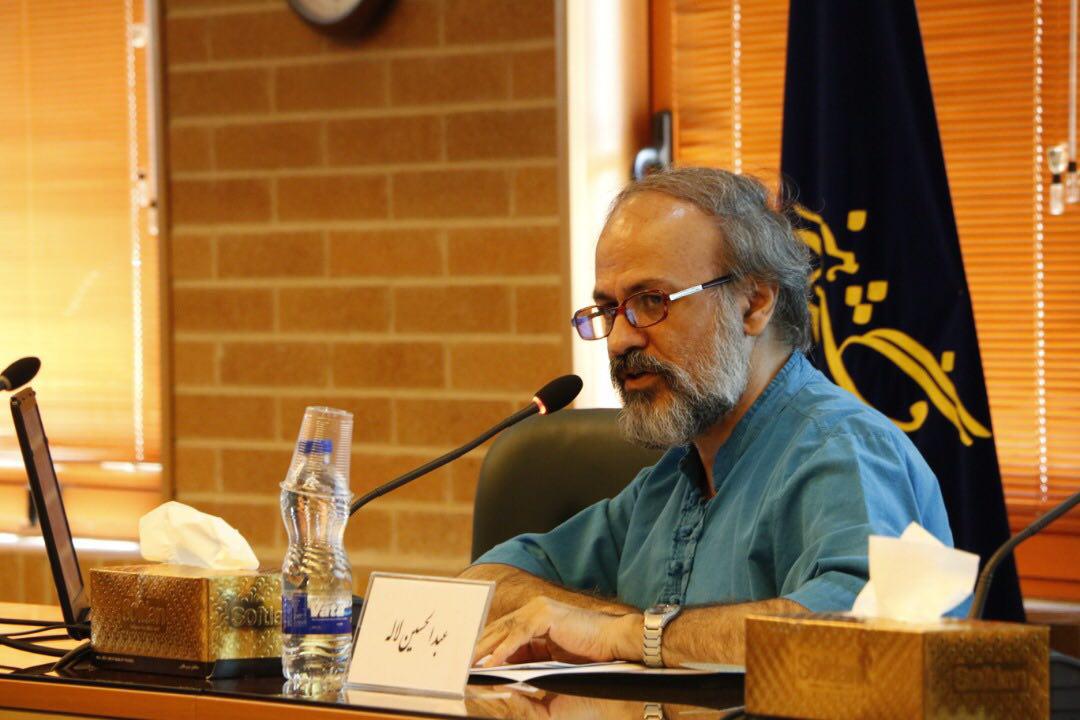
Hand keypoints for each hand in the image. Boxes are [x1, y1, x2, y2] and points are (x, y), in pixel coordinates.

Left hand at [472, 596, 641, 667]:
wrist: (618, 653)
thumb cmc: (590, 668)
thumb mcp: (548, 672)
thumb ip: (523, 671)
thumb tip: (496, 677)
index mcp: (534, 629)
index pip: (499, 638)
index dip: (481, 654)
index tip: (463, 671)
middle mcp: (533, 615)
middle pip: (496, 633)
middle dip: (476, 653)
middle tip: (457, 670)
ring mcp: (539, 611)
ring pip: (503, 632)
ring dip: (483, 652)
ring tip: (467, 669)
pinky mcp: (545, 614)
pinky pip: (518, 634)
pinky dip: (503, 650)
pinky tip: (491, 664)